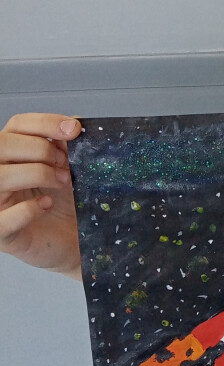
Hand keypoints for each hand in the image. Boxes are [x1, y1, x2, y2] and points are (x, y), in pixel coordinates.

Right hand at [0, 113, 82, 276]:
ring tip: (62, 182)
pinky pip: (3, 219)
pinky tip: (47, 204)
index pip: (16, 125)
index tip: (74, 130)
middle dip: (41, 149)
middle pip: (3, 144)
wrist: (75, 242)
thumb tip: (73, 122)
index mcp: (11, 155)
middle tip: (65, 164)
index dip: (45, 122)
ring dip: (38, 174)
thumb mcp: (68, 170)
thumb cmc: (65, 206)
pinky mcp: (2, 234)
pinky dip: (28, 209)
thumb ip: (65, 147)